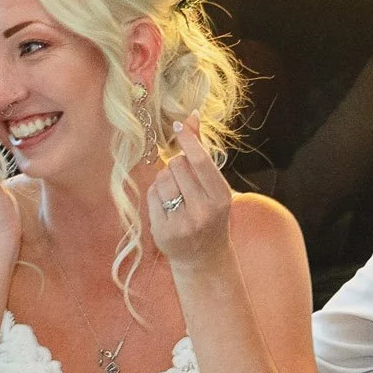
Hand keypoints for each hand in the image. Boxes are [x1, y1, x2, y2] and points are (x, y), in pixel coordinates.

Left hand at [148, 113, 232, 270]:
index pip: (199, 160)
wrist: (203, 257)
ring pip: (162, 178)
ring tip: (177, 195)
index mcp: (220, 197)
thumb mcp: (213, 185)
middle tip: (186, 182)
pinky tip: (168, 207)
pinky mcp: (163, 231)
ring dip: (166, 180)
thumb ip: (201, 150)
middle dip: (178, 166)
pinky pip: (152, 195)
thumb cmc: (210, 213)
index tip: (176, 126)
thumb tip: (190, 115)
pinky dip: (157, 195)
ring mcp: (182, 223)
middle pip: (177, 165)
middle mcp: (203, 211)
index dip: (187, 140)